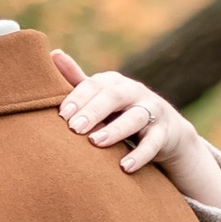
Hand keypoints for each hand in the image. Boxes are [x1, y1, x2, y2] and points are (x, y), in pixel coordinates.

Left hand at [52, 49, 220, 212]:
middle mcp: (133, 92)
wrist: (167, 132)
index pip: (94, 85)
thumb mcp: (101, 97)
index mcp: (113, 82)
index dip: (78, 98)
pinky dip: (140, 155)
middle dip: (93, 111)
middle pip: (114, 96)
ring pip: (135, 117)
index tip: (62, 115)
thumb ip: (78, 81)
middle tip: (74, 128)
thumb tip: (53, 54)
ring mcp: (151, 111)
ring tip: (96, 142)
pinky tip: (125, 167)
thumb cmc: (121, 113)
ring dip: (115, 130)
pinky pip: (153, 143)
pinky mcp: (164, 133)